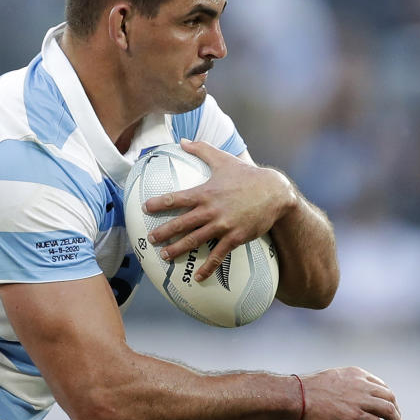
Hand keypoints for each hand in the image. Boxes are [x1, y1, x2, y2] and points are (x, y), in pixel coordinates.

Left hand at [143, 139, 293, 278]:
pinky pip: (218, 255)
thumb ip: (201, 149)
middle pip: (181, 224)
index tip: (144, 208)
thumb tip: (182, 141)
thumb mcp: (223, 159)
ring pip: (195, 240)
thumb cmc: (246, 175)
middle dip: (164, 233)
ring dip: (178, 250)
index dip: (159, 203)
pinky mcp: (235, 237)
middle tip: (151, 240)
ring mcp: (223, 225)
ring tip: (164, 257)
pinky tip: (197, 277)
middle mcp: (211, 210)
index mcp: (205, 192)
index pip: (176, 199)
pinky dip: (207, 267)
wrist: (275, 192)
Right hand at [298, 367, 406, 419]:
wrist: (296, 396)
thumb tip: (346, 400)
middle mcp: (362, 384)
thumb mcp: (331, 380)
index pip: (380, 385)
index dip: (386, 397)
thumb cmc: (306, 390)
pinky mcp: (356, 416)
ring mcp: (360, 400)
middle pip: (389, 396)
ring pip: (390, 410)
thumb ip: (344, 387)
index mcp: (356, 374)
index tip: (387, 407)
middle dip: (397, 410)